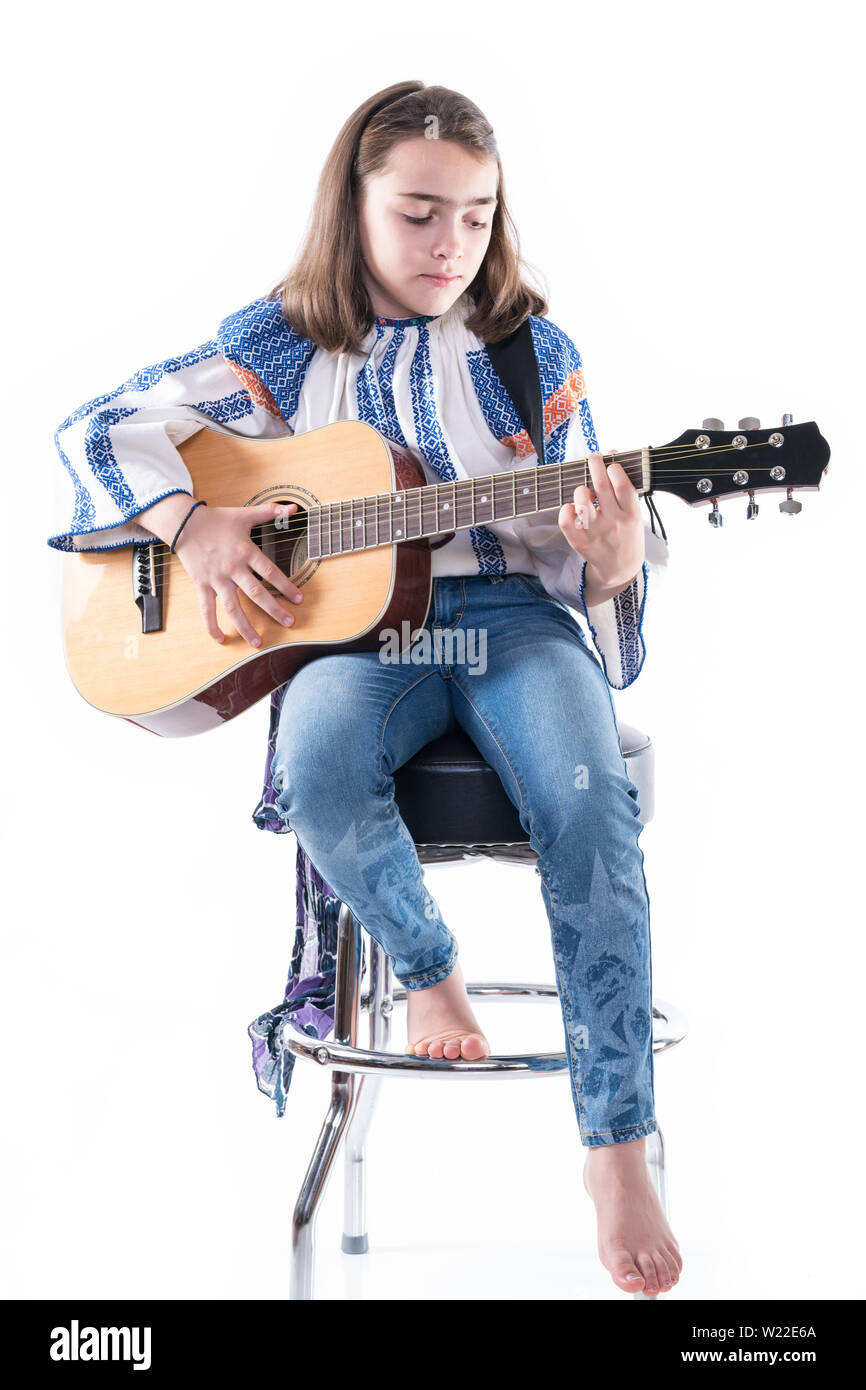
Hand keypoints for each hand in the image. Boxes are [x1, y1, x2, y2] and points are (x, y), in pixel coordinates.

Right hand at [173, 501, 303, 647]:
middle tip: (290, 623)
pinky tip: (221, 639)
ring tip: (258, 642)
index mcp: (245, 552)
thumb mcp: (245, 514)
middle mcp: (232, 568)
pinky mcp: (202, 585)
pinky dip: (212, 625)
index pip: (270, 572)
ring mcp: (216, 579)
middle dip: (274, 610)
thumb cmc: (217, 520)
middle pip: (256, 593)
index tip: (298, 600)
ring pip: (232, 608)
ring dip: (246, 626)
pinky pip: (207, 609)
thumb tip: (293, 507)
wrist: (184, 523)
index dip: (286, 586)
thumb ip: (270, 511)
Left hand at [558, 450, 644, 598]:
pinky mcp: (580, 542)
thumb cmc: (627, 535)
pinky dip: (566, 509)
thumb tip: (613, 453)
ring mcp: (596, 533)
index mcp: (632, 515)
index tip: (611, 464)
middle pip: (601, 486)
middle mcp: (614, 523)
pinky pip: (566, 520)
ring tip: (586, 493)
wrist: (620, 569)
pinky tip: (572, 509)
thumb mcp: (634, 513)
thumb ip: (624, 487)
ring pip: (582, 499)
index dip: (614, 468)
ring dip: (581, 490)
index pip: (622, 484)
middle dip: (595, 465)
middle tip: (593, 457)